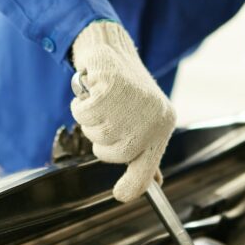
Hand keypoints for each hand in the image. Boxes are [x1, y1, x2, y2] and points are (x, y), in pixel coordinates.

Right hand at [70, 21, 175, 202]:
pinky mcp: (111, 90)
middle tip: (106, 118)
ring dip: (90, 121)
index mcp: (163, 125)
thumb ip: (147, 153)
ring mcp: (132, 105)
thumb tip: (154, 183)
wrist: (112, 50)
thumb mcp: (143, 121)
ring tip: (101, 102)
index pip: (147, 169)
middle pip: (112, 155)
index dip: (132, 186)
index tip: (121, 195)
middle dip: (101, 140)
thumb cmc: (127, 90)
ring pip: (95, 135)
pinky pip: (83, 116)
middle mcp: (152, 118)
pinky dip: (80, 106)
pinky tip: (91, 92)